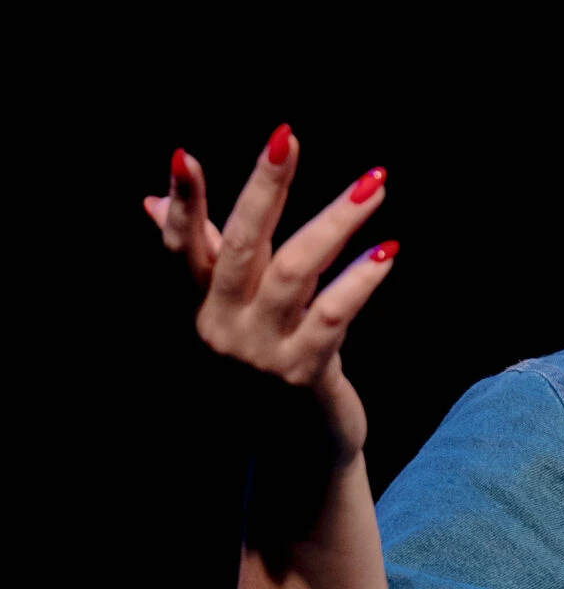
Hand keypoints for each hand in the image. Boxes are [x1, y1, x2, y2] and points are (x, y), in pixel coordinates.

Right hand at [143, 125, 396, 458]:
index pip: (183, 246)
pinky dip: (361, 280)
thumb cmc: (260, 365)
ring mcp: (260, 352)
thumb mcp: (227, 311)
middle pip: (242, 246)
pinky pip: (334, 316)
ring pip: (294, 271)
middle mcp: (222, 326)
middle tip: (285, 139)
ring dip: (337, 221)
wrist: (291, 449)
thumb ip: (202, 255)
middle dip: (263, 189)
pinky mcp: (302, 374)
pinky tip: (386, 251)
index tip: (182, 156)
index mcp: (200, 305)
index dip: (182, 203)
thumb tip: (152, 201)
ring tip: (375, 183)